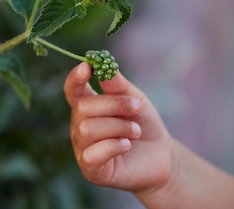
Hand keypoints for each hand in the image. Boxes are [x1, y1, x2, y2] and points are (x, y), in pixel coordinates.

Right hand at [63, 62, 173, 192]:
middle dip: (113, 104)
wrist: (162, 156)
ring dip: (118, 127)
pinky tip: (127, 145)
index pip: (72, 90)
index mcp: (87, 105)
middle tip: (136, 107)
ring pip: (87, 129)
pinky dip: (113, 145)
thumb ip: (118, 84)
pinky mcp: (91, 169)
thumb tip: (103, 65)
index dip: (74, 78)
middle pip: (82, 107)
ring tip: (135, 131)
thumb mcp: (135, 99)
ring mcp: (83, 148)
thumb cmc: (144, 124)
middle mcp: (80, 126)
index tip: (86, 66)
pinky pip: (91, 154)